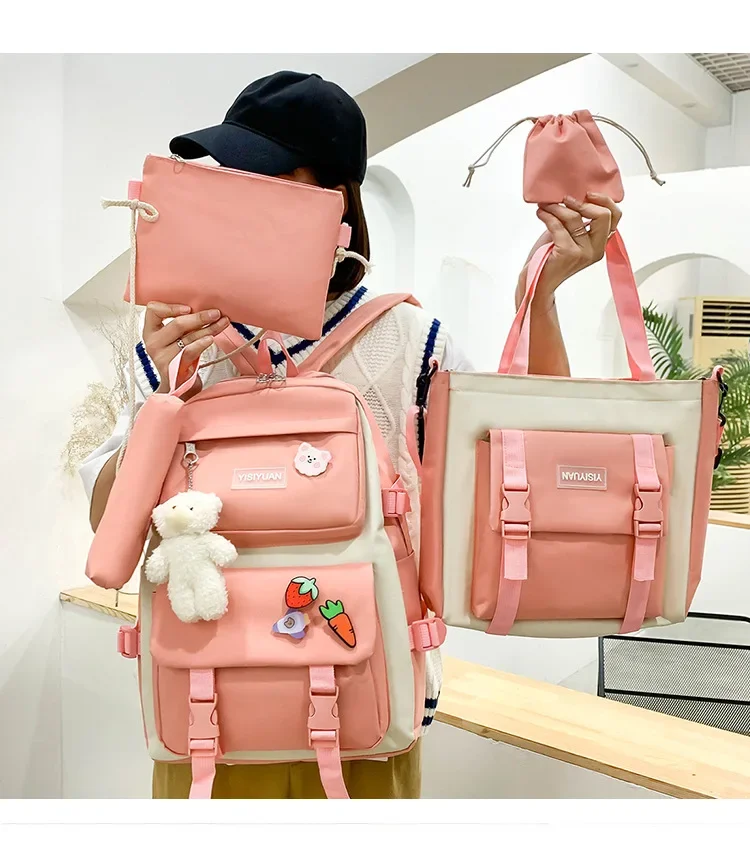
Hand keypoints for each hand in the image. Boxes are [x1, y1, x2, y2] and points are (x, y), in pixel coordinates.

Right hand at [142, 302, 229, 394]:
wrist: (178, 386)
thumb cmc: (179, 357)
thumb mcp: (176, 338)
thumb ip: (182, 324)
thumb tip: (206, 308)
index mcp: (150, 331)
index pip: (153, 310)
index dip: (171, 307)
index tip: (189, 307)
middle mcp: (152, 343)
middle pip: (177, 324)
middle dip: (200, 317)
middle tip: (216, 313)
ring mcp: (161, 357)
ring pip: (188, 337)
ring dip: (208, 329)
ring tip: (222, 323)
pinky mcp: (173, 369)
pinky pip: (190, 352)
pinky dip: (202, 343)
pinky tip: (211, 339)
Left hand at [515, 193, 621, 309]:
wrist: (537, 281)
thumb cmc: (551, 258)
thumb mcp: (569, 236)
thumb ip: (578, 220)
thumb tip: (574, 196)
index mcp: (600, 244)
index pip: (615, 217)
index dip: (604, 201)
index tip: (588, 194)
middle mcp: (596, 250)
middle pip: (603, 215)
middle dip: (582, 203)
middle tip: (565, 199)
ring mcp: (584, 253)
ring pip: (575, 218)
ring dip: (557, 207)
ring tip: (546, 206)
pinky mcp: (568, 253)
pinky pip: (558, 225)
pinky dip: (547, 216)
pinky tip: (541, 213)